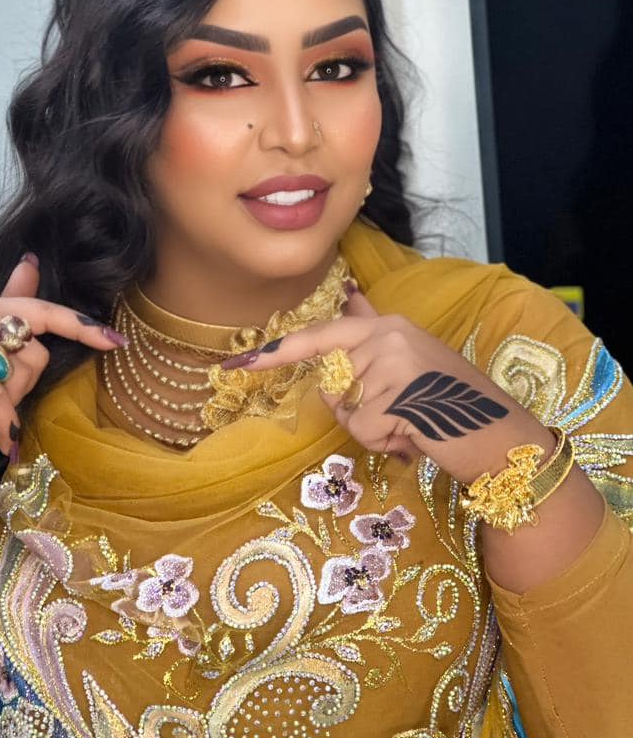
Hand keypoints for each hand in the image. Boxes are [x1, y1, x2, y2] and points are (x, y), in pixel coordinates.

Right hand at [0, 254, 127, 457]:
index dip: (81, 326)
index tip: (115, 341)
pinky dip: (4, 422)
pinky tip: (5, 439)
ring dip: (9, 404)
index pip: (43, 311)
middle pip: (35, 350)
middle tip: (4, 400)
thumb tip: (31, 261)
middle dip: (27, 385)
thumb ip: (16, 309)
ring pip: (15, 373)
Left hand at [221, 286, 552, 482]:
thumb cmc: (452, 407)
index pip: (321, 336)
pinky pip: (362, 429)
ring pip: (346, 411)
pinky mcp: (398, 394)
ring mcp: (394, 361)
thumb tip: (350, 295)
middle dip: (358, 411)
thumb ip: (375, 335)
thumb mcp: (411, 362)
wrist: (501, 436)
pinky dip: (385, 442)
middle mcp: (388, 335)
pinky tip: (416, 436)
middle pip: (332, 384)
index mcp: (387, 326)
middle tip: (402, 415)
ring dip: (374, 429)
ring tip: (413, 424)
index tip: (237, 363)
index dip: (277, 352)